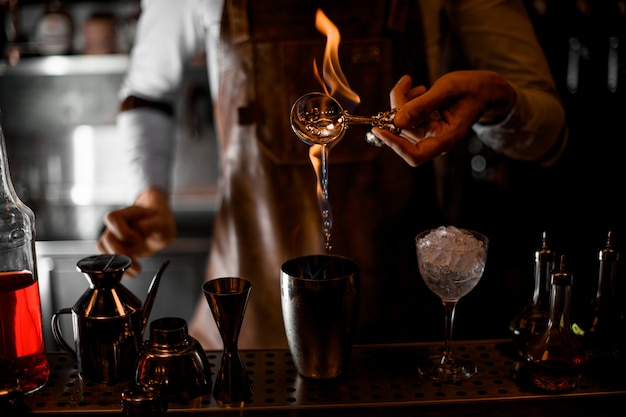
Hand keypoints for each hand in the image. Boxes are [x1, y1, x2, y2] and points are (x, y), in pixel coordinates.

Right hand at [97, 187, 176, 276]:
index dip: (124, 232)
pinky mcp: (113, 251)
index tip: (139, 239)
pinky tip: (132, 272)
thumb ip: (152, 224)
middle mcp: (114, 226)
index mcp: (125, 214)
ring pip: (103, 252)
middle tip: (137, 266)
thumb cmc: (159, 222)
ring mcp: (112, 239)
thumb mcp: (161, 222)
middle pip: (106, 239)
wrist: (159, 229)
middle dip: (121, 254)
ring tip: (136, 270)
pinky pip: (107, 261)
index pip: (113, 218)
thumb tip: (140, 228)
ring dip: (117, 265)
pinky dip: (118, 270)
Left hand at [371, 71, 515, 166]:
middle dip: (399, 107)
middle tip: (406, 85)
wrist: (485, 88)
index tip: (379, 129)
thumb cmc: (473, 88)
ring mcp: (430, 133)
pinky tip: (418, 89)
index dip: (395, 145)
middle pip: (404, 132)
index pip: (415, 155)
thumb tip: (397, 120)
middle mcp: (436, 140)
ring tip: (416, 86)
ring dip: (403, 101)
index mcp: (446, 139)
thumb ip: (422, 105)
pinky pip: (407, 116)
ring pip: (403, 122)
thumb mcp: (448, 89)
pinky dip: (407, 101)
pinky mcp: (425, 124)